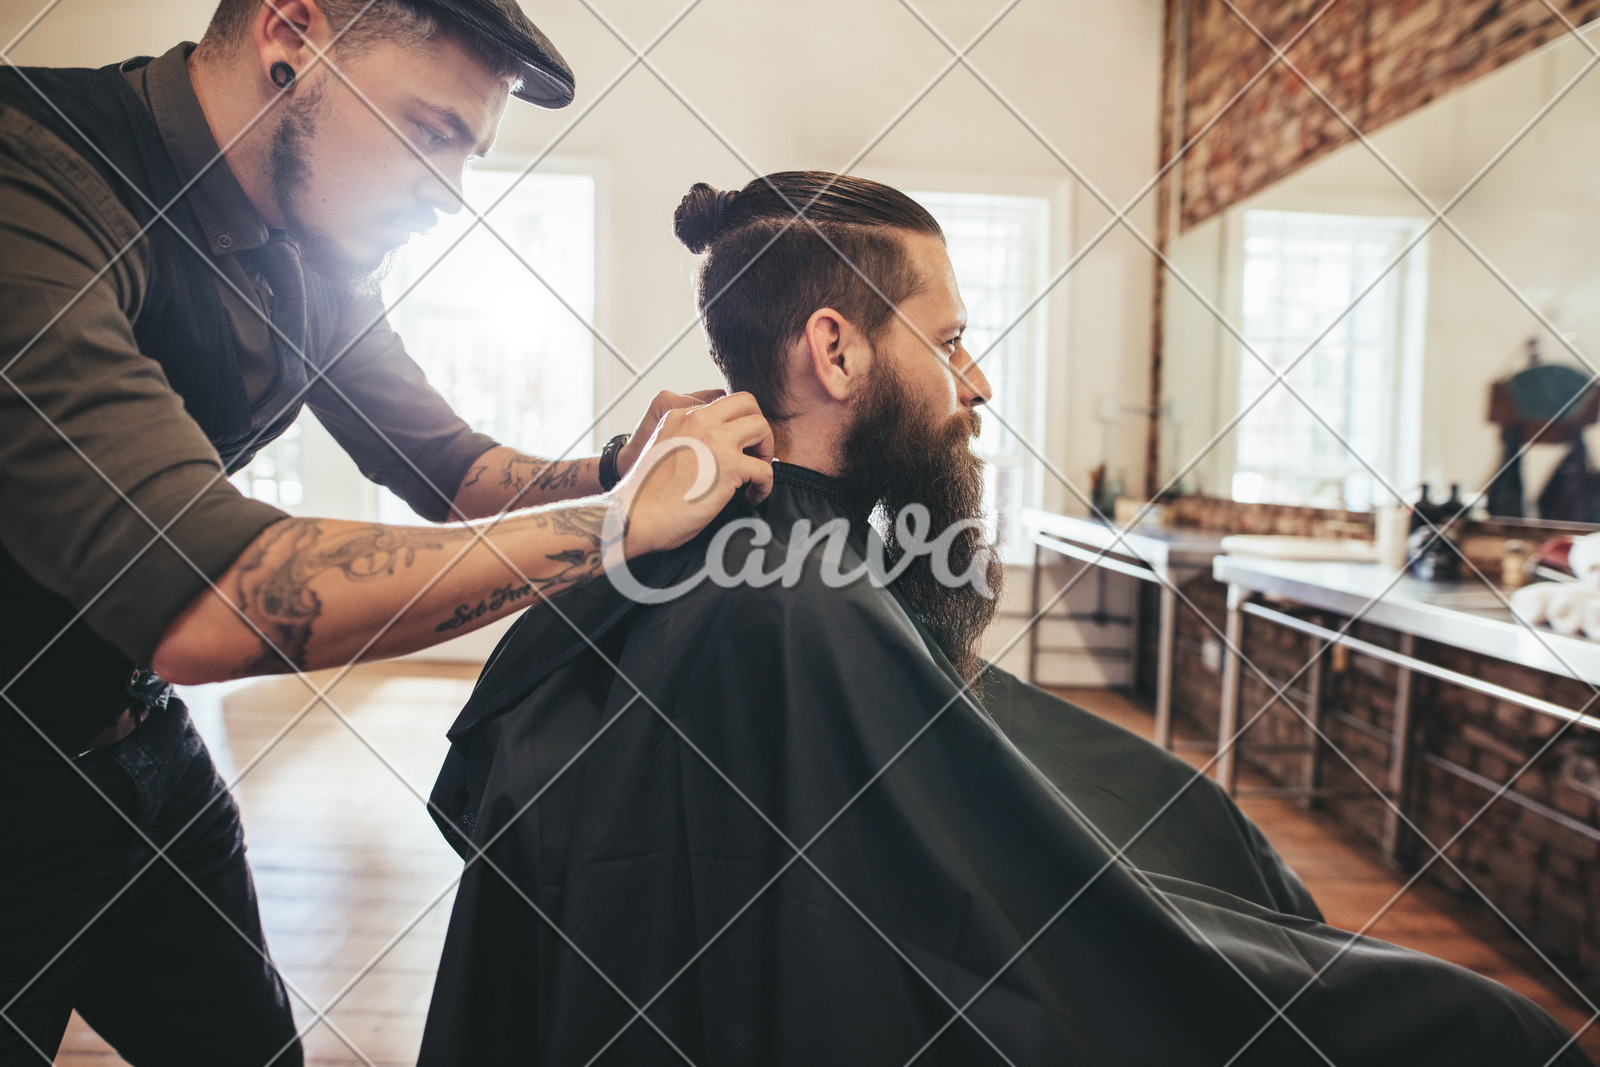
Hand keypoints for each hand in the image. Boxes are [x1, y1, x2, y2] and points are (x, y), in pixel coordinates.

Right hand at [611, 392, 774, 556]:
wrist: (634, 515)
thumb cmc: (646, 494)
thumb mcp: (663, 447)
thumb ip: (687, 439)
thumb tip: (716, 451)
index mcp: (681, 415)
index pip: (723, 403)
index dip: (736, 424)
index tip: (738, 447)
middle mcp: (698, 420)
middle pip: (747, 403)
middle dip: (757, 427)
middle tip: (753, 455)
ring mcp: (715, 440)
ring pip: (761, 427)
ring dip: (765, 451)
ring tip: (754, 474)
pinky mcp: (729, 466)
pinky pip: (765, 469)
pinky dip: (765, 486)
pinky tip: (752, 497)